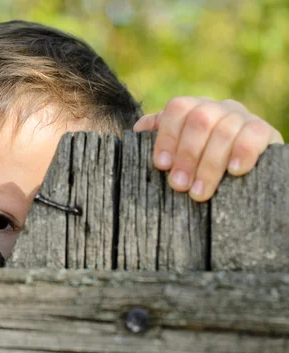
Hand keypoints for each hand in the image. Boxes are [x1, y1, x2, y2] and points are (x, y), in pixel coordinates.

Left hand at [133, 97, 283, 201]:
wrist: (244, 164)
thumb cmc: (199, 160)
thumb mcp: (179, 149)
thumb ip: (160, 137)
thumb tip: (139, 130)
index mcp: (193, 108)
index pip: (177, 109)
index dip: (167, 136)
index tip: (161, 165)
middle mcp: (217, 108)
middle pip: (199, 120)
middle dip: (186, 155)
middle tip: (178, 185)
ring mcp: (241, 117)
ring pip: (224, 131)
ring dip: (209, 165)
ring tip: (198, 193)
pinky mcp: (264, 131)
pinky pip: (254, 135)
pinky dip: (243, 153)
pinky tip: (234, 172)